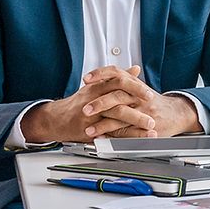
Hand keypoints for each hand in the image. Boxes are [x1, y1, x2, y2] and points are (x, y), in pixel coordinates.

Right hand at [21, 65, 157, 142]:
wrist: (56, 119)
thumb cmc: (79, 102)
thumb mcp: (96, 86)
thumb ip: (117, 78)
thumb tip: (135, 69)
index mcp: (97, 87)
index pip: (118, 81)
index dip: (135, 87)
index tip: (149, 94)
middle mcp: (94, 99)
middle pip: (118, 99)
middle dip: (137, 104)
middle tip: (153, 109)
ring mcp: (91, 116)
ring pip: (115, 117)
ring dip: (135, 122)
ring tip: (150, 126)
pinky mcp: (89, 130)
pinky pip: (110, 133)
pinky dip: (124, 137)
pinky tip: (137, 140)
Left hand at [80, 65, 201, 137]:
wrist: (177, 113)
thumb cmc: (155, 102)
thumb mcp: (139, 88)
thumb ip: (123, 81)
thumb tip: (102, 77)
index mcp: (135, 85)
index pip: (116, 74)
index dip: (101, 75)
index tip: (86, 79)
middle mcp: (139, 96)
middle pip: (117, 96)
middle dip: (99, 103)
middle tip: (84, 109)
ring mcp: (143, 112)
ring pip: (120, 116)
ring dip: (103, 124)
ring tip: (88, 129)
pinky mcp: (146, 127)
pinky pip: (127, 132)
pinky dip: (113, 136)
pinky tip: (102, 138)